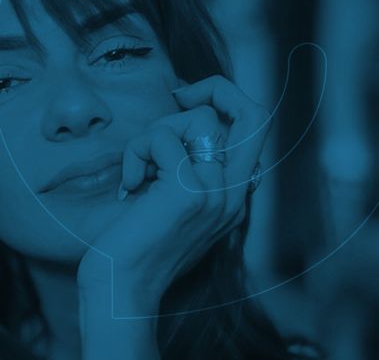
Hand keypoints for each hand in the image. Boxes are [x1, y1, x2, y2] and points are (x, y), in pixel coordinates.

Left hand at [77, 75, 270, 314]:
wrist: (122, 289)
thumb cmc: (136, 248)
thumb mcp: (171, 204)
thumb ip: (185, 171)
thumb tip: (175, 126)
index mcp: (233, 197)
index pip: (256, 130)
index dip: (225, 103)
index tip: (182, 106)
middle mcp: (234, 194)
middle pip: (257, 114)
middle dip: (217, 88)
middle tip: (178, 98)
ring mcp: (217, 193)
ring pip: (200, 118)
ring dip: (157, 132)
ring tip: (138, 169)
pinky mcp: (188, 192)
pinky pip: (161, 138)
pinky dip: (136, 151)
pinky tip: (130, 185)